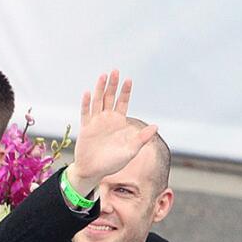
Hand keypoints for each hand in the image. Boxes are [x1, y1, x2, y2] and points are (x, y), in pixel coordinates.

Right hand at [68, 69, 159, 194]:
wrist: (94, 171)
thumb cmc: (113, 163)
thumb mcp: (131, 151)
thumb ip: (142, 138)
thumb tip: (156, 127)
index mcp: (119, 122)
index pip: (123, 102)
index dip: (125, 91)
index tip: (129, 80)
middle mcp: (107, 119)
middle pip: (109, 97)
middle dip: (112, 85)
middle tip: (115, 71)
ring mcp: (95, 122)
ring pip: (97, 101)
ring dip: (100, 89)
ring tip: (103, 76)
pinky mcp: (86, 128)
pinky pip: (85, 113)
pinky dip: (86, 103)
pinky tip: (88, 93)